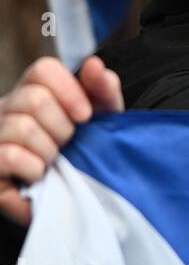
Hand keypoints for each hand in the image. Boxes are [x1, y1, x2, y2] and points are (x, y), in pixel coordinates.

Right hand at [0, 56, 123, 226]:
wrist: (75, 199)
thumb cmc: (86, 155)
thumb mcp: (104, 122)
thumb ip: (103, 92)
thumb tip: (95, 65)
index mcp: (35, 93)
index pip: (43, 70)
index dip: (69, 91)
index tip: (86, 117)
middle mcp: (8, 109)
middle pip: (34, 98)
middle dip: (63, 128)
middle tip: (67, 145)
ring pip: (22, 126)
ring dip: (49, 150)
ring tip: (53, 162)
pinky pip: (10, 155)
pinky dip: (33, 167)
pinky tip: (38, 175)